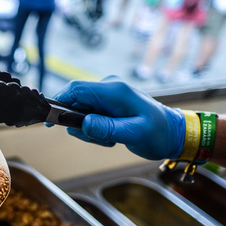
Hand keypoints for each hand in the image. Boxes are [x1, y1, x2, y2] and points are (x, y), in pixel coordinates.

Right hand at [53, 76, 185, 159]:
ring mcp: (108, 93)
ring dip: (89, 128)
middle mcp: (109, 87)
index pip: (76, 89)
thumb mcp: (135, 134)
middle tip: (100, 139)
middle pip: (75, 101)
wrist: (175, 132)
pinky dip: (96, 128)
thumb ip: (108, 128)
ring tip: (111, 138)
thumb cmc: (159, 133)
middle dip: (80, 124)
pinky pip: (90, 114)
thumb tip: (84, 123)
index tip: (50, 122)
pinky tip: (112, 135)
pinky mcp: (108, 102)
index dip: (59, 103)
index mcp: (114, 90)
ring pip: (81, 110)